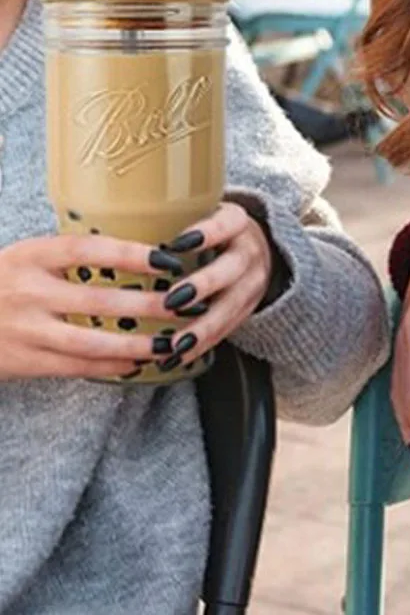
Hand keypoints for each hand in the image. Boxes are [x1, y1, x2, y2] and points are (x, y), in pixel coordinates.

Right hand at [0, 234, 185, 379]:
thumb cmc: (2, 282)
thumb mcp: (26, 258)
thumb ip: (67, 257)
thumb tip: (136, 252)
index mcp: (31, 255)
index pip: (89, 249)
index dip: (131, 253)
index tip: (168, 257)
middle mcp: (28, 290)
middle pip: (99, 299)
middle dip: (150, 304)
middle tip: (186, 304)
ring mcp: (25, 328)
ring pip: (92, 340)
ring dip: (137, 344)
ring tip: (171, 343)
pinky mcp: (24, 360)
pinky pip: (76, 365)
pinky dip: (111, 365)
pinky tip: (138, 363)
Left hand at [155, 203, 271, 371]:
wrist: (257, 248)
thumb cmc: (213, 230)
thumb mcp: (204, 213)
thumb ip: (171, 218)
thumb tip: (111, 219)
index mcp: (236, 222)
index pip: (226, 223)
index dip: (205, 234)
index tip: (176, 244)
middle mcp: (249, 252)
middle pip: (231, 269)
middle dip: (202, 286)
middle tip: (171, 301)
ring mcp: (253, 283)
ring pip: (231, 307)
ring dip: (201, 327)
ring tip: (174, 344)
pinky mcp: (249, 309)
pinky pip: (227, 330)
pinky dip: (201, 345)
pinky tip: (176, 355)